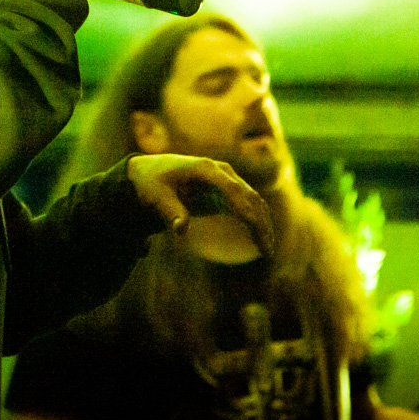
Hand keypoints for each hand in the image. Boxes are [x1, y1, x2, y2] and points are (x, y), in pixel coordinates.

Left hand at [126, 154, 272, 255]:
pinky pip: (248, 206)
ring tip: (268, 251)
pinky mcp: (228, 190)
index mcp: (204, 168)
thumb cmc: (152, 183)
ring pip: (253, 201)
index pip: (229, 186)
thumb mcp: (156, 196)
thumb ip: (171, 211)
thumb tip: (182, 229)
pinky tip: (261, 243)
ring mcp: (227, 180)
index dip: (242, 204)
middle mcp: (220, 171)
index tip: (252, 224)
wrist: (150, 171)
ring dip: (263, 224)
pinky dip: (257, 223)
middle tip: (266, 249)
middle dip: (259, 221)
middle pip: (247, 195)